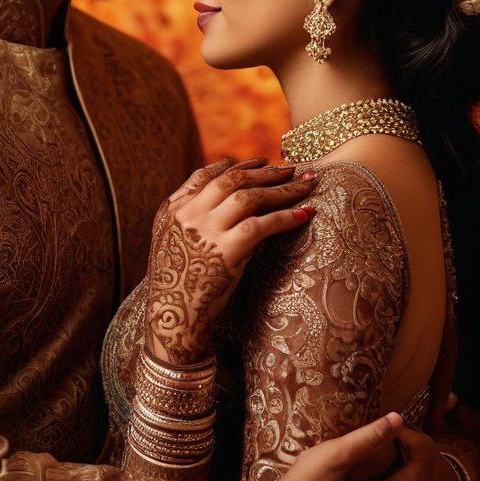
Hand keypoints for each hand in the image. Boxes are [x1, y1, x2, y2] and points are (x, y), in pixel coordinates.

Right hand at [144, 157, 318, 365]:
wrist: (174, 319)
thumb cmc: (179, 286)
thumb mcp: (172, 244)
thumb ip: (191, 219)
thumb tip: (227, 201)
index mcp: (174, 210)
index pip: (207, 175)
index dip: (237, 164)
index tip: (261, 161)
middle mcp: (189, 215)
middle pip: (233, 179)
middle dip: (266, 171)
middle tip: (291, 168)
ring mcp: (207, 231)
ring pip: (251, 197)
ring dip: (283, 189)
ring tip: (306, 185)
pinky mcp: (227, 250)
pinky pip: (263, 225)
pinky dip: (288, 217)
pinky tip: (306, 214)